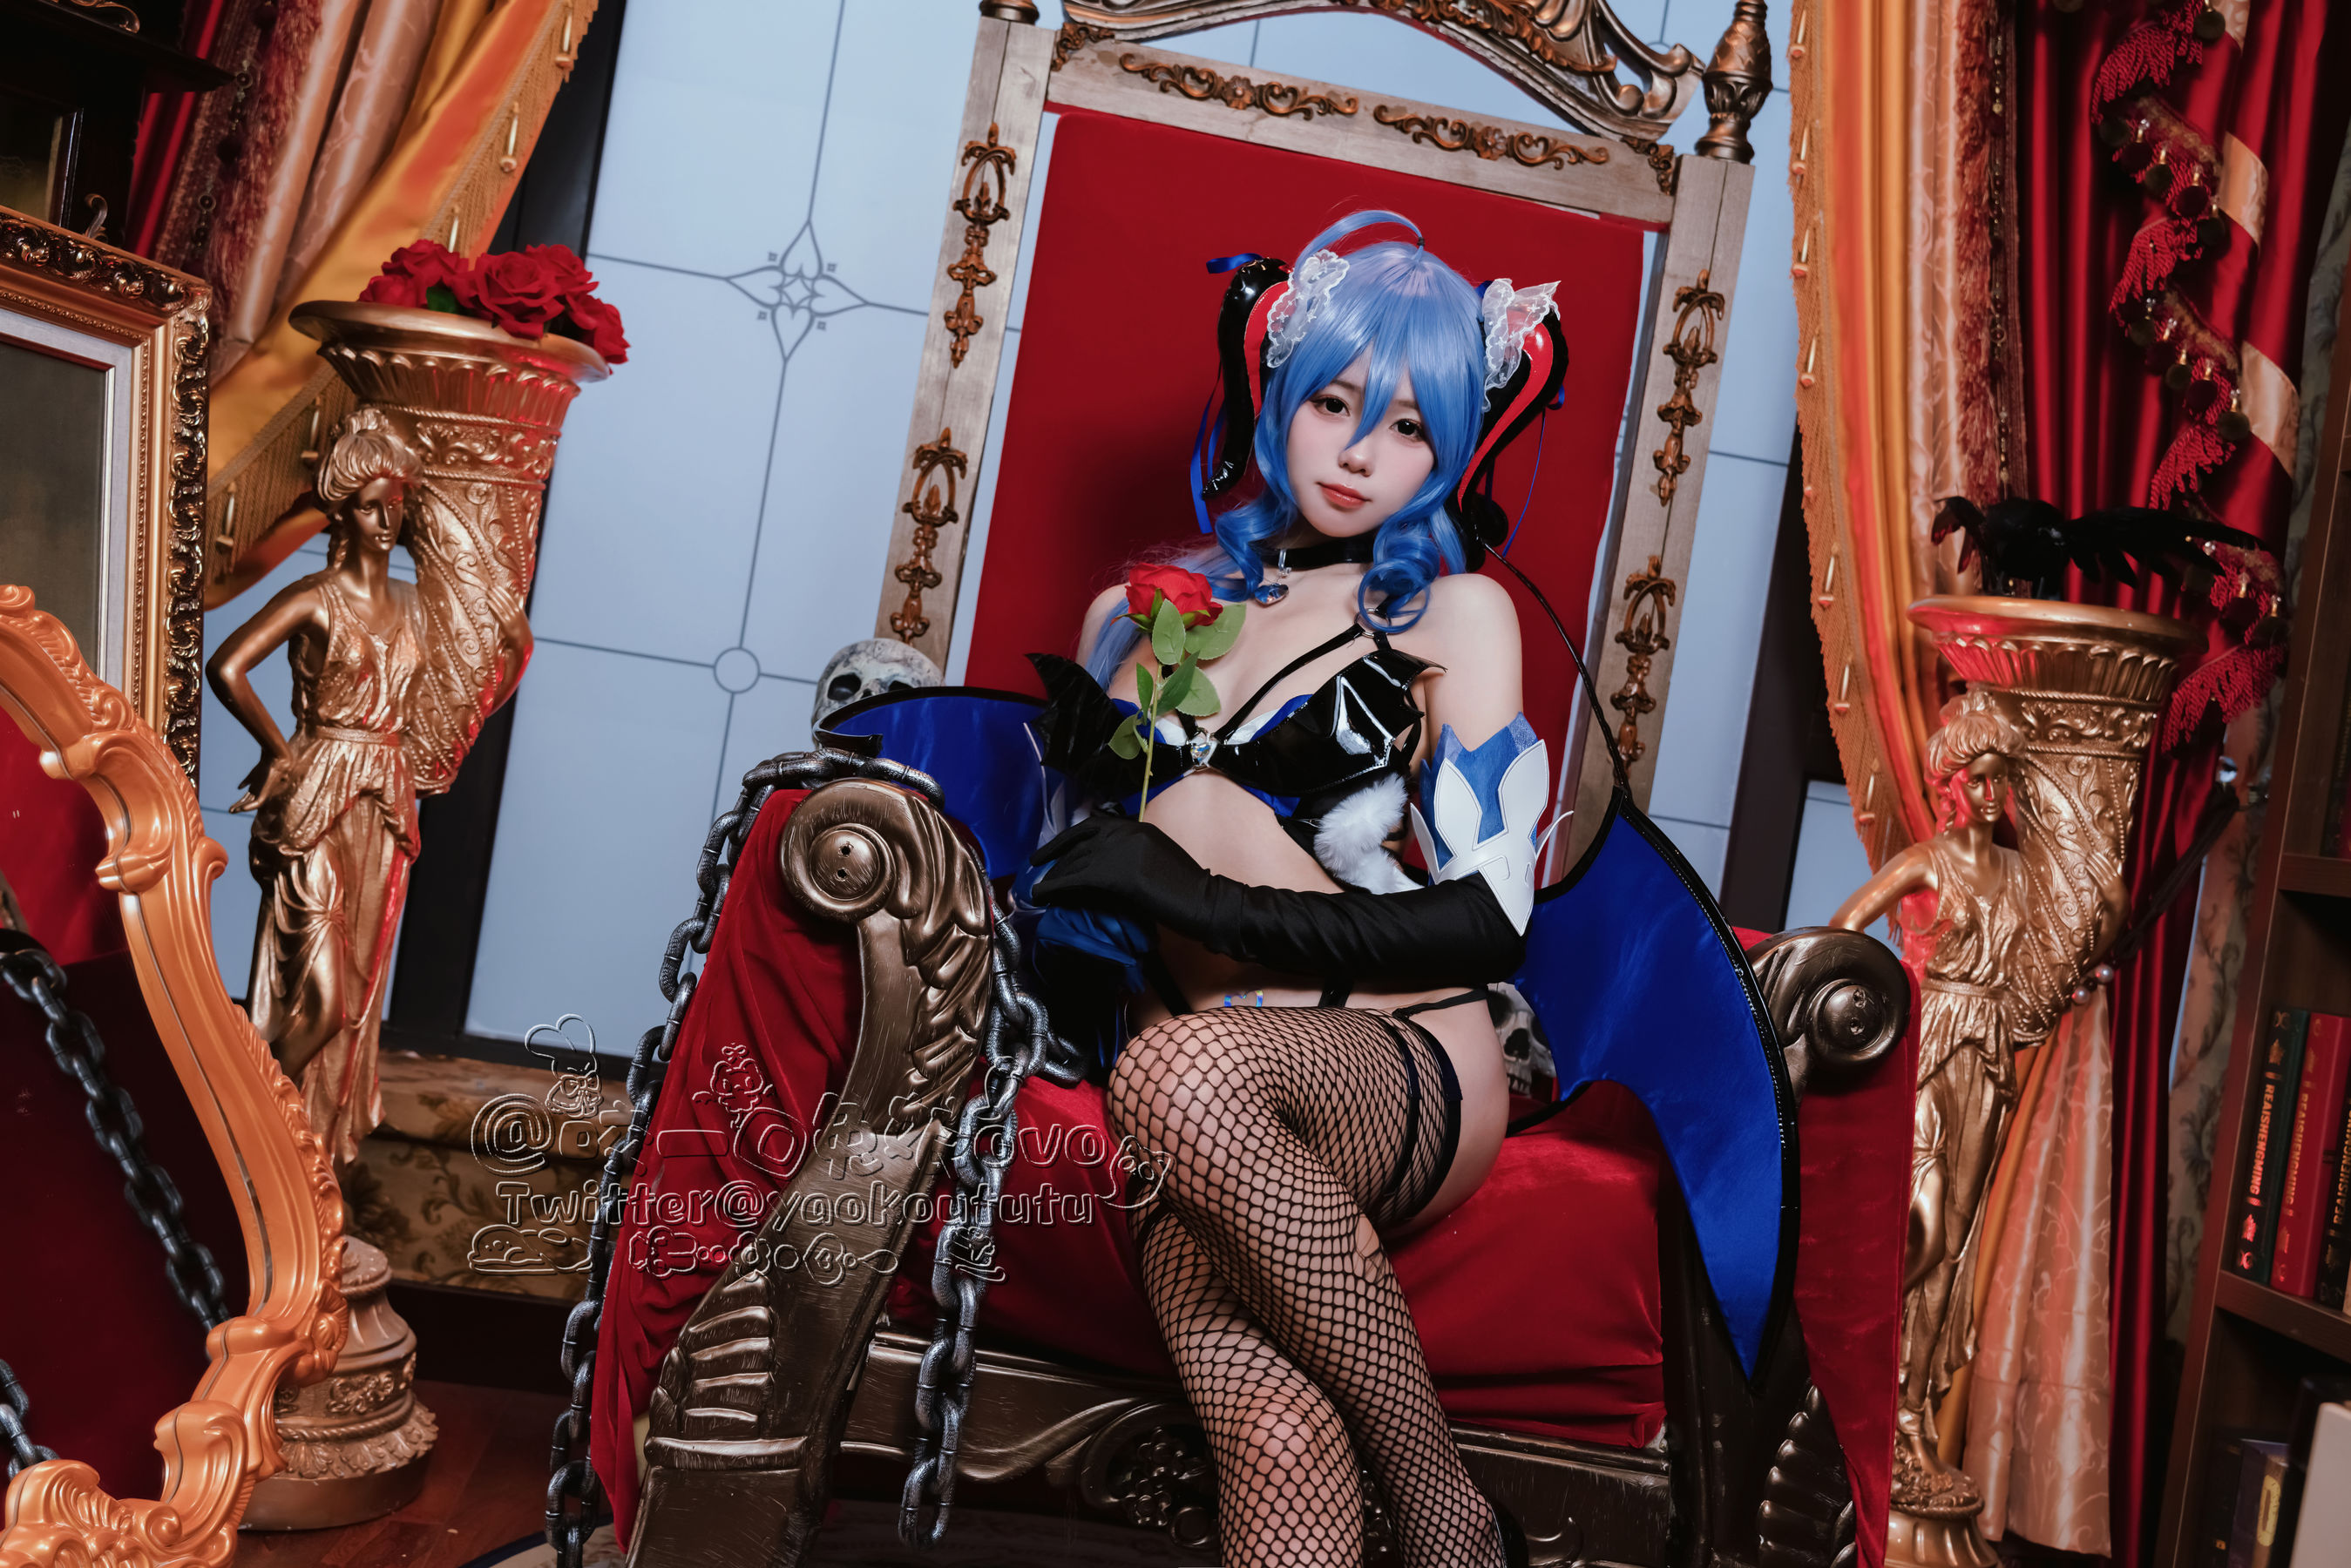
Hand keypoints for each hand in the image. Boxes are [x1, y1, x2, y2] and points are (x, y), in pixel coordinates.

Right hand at [229, 751, 291, 813]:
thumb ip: (246, 782)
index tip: (231, 808)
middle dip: (238, 807)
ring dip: (241, 808)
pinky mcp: (266, 793)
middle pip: (247, 802)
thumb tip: (239, 788)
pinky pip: (258, 803)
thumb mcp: (252, 776)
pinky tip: (242, 809)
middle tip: (229, 811)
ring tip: (232, 812)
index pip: (246, 799)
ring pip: (251, 805)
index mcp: (256, 790)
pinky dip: (250, 806)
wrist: (275, 761)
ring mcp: (262, 793)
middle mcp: (259, 793)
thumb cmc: (264, 767)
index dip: (238, 803)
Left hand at [1029, 813, 1209, 924]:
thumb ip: (1132, 856)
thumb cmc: (1189, 888)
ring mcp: (1120, 851)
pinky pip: (1076, 880)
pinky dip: (1054, 888)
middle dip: (1055, 858)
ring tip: (1038, 890)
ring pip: (1075, 862)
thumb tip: (1104, 869)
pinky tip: (1042, 896)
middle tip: (1037, 870)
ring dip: (1053, 876)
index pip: (1092, 826)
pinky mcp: (1115, 874)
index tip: (1050, 850)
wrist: (1205, 901)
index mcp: (1137, 827)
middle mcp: (1125, 832)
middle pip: (1079, 843)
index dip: (1066, 838)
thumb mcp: (1157, 859)